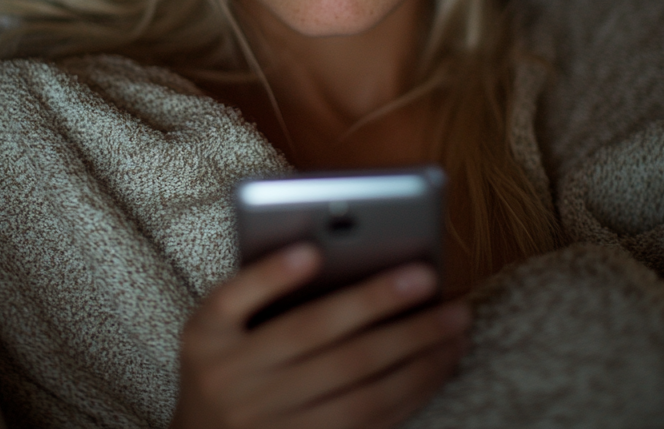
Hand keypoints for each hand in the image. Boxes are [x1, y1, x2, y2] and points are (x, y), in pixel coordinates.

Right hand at [170, 243, 469, 428]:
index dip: (276, 276)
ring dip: (416, 356)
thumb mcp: (211, 322)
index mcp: (210, 342)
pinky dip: (411, 394)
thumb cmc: (220, 362)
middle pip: (326, 347)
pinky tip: (437, 365)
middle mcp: (240, 390)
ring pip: (361, 394)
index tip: (314, 251)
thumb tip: (316, 251)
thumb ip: (253, 285)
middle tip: (430, 278)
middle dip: (385, 309)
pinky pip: (371, 426)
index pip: (244, 300)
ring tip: (453, 324)